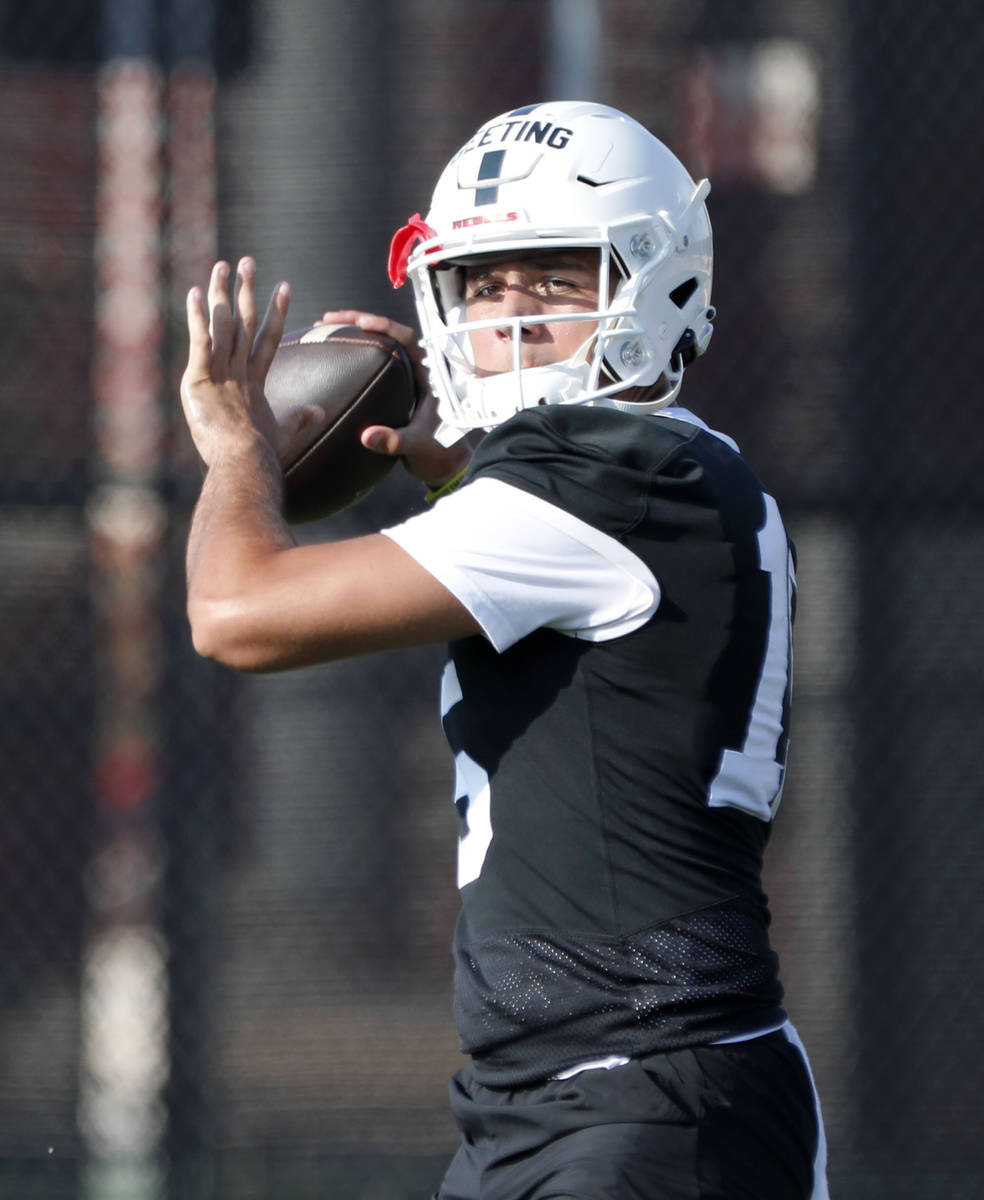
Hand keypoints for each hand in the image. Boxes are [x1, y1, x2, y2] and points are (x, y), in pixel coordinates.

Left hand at [181, 258, 290, 467]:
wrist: (246, 462)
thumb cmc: (263, 454)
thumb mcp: (284, 433)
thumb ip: (300, 417)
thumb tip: (321, 410)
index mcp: (255, 382)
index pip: (268, 339)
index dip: (276, 312)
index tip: (283, 285)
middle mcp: (240, 372)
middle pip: (245, 322)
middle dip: (247, 290)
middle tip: (248, 262)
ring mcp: (220, 374)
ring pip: (222, 326)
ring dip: (221, 293)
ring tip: (222, 266)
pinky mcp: (199, 380)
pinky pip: (199, 342)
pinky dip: (197, 318)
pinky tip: (194, 293)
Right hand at [317, 309, 470, 486]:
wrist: (442, 464)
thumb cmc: (438, 451)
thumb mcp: (419, 445)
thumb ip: (397, 441)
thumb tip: (367, 436)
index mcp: (428, 374)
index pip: (408, 338)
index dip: (385, 325)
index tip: (361, 322)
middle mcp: (414, 369)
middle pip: (386, 334)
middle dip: (357, 321)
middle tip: (326, 320)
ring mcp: (402, 376)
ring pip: (377, 344)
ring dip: (351, 334)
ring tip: (322, 328)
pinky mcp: (391, 386)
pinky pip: (370, 361)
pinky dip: (350, 354)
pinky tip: (329, 355)